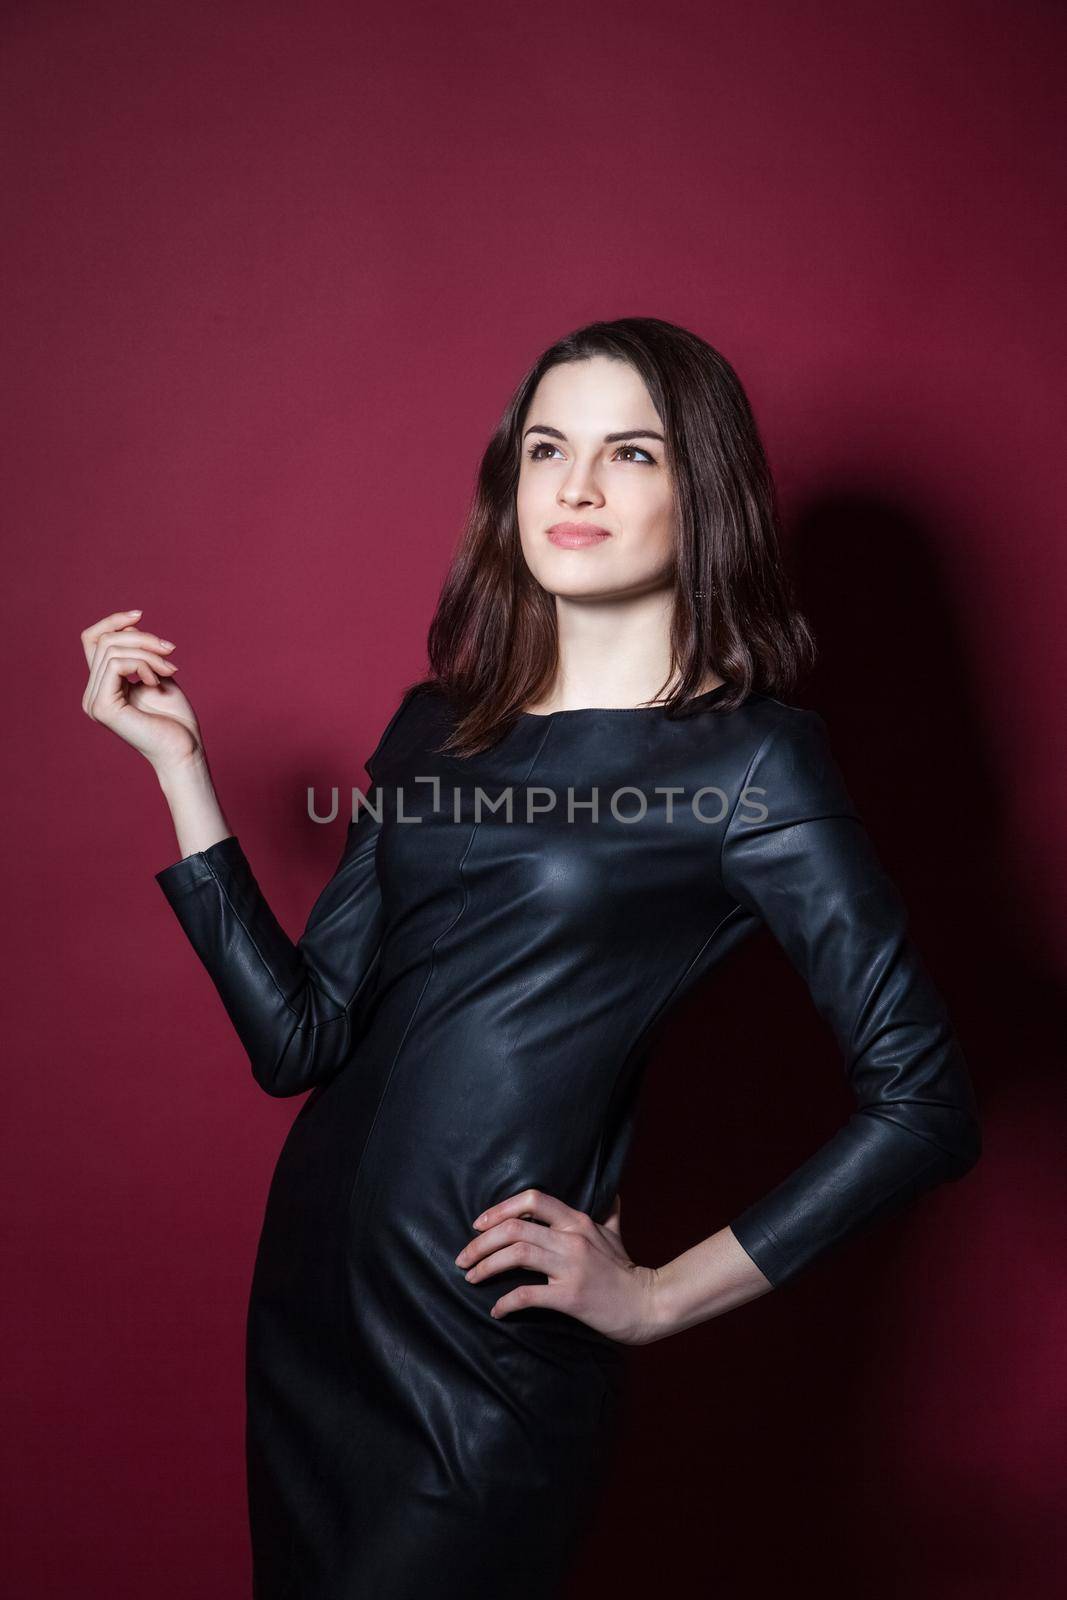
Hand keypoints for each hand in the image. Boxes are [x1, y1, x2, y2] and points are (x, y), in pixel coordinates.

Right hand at [81, 608, 202, 770]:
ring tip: (170, 669)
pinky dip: (143, 665)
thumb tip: (129, 625)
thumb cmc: (176, 720)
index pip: (93, 640)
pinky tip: (158, 681)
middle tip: (170, 650)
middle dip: (142, 638)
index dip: (112, 621)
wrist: (185, 751)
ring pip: (113, 650)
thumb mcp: (157, 675)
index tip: (140, 614)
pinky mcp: (102, 707)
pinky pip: (117, 665)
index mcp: (102, 687)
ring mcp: (93, 702)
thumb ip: (140, 654)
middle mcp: (92, 694)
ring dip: (148, 653)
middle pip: (106, 641)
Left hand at [454, 1187, 661, 1345]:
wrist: (649, 1305)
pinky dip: (506, 1302)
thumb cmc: (627, 1271)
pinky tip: (497, 1310)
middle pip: (515, 1228)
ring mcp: (571, 1267)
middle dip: (481, 1242)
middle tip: (462, 1258)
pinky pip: (528, 1294)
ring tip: (471, 1278)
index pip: (532, 1200)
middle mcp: (572, 1238)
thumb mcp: (616, 1235)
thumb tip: (611, 1194)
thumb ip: (608, 1213)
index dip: (500, 1209)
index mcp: (578, 1221)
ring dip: (486, 1266)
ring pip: (516, 1254)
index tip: (479, 1224)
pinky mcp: (571, 1296)